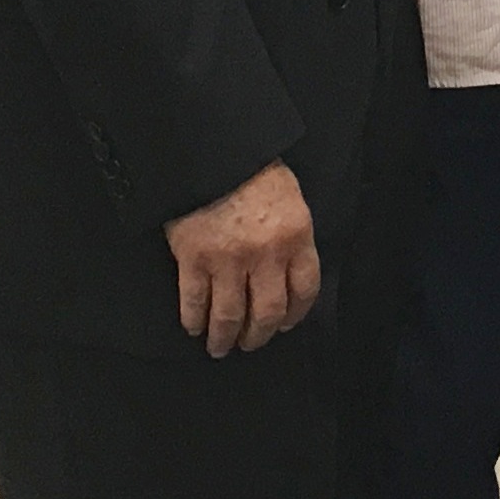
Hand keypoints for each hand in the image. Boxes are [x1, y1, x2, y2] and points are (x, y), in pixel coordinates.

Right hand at [166, 161, 318, 355]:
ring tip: (221, 347)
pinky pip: (195, 301)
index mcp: (296, 237)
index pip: (305, 290)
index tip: (286, 324)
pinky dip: (194, 320)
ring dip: (225, 337)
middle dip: (259, 335)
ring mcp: (229, 259)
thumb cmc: (252, 169)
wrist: (212, 151)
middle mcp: (267, 255)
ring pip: (230, 315)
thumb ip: (291, 236)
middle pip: (268, 312)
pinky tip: (195, 327)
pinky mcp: (194, 259)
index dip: (295, 314)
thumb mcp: (289, 199)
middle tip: (251, 343)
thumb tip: (287, 271)